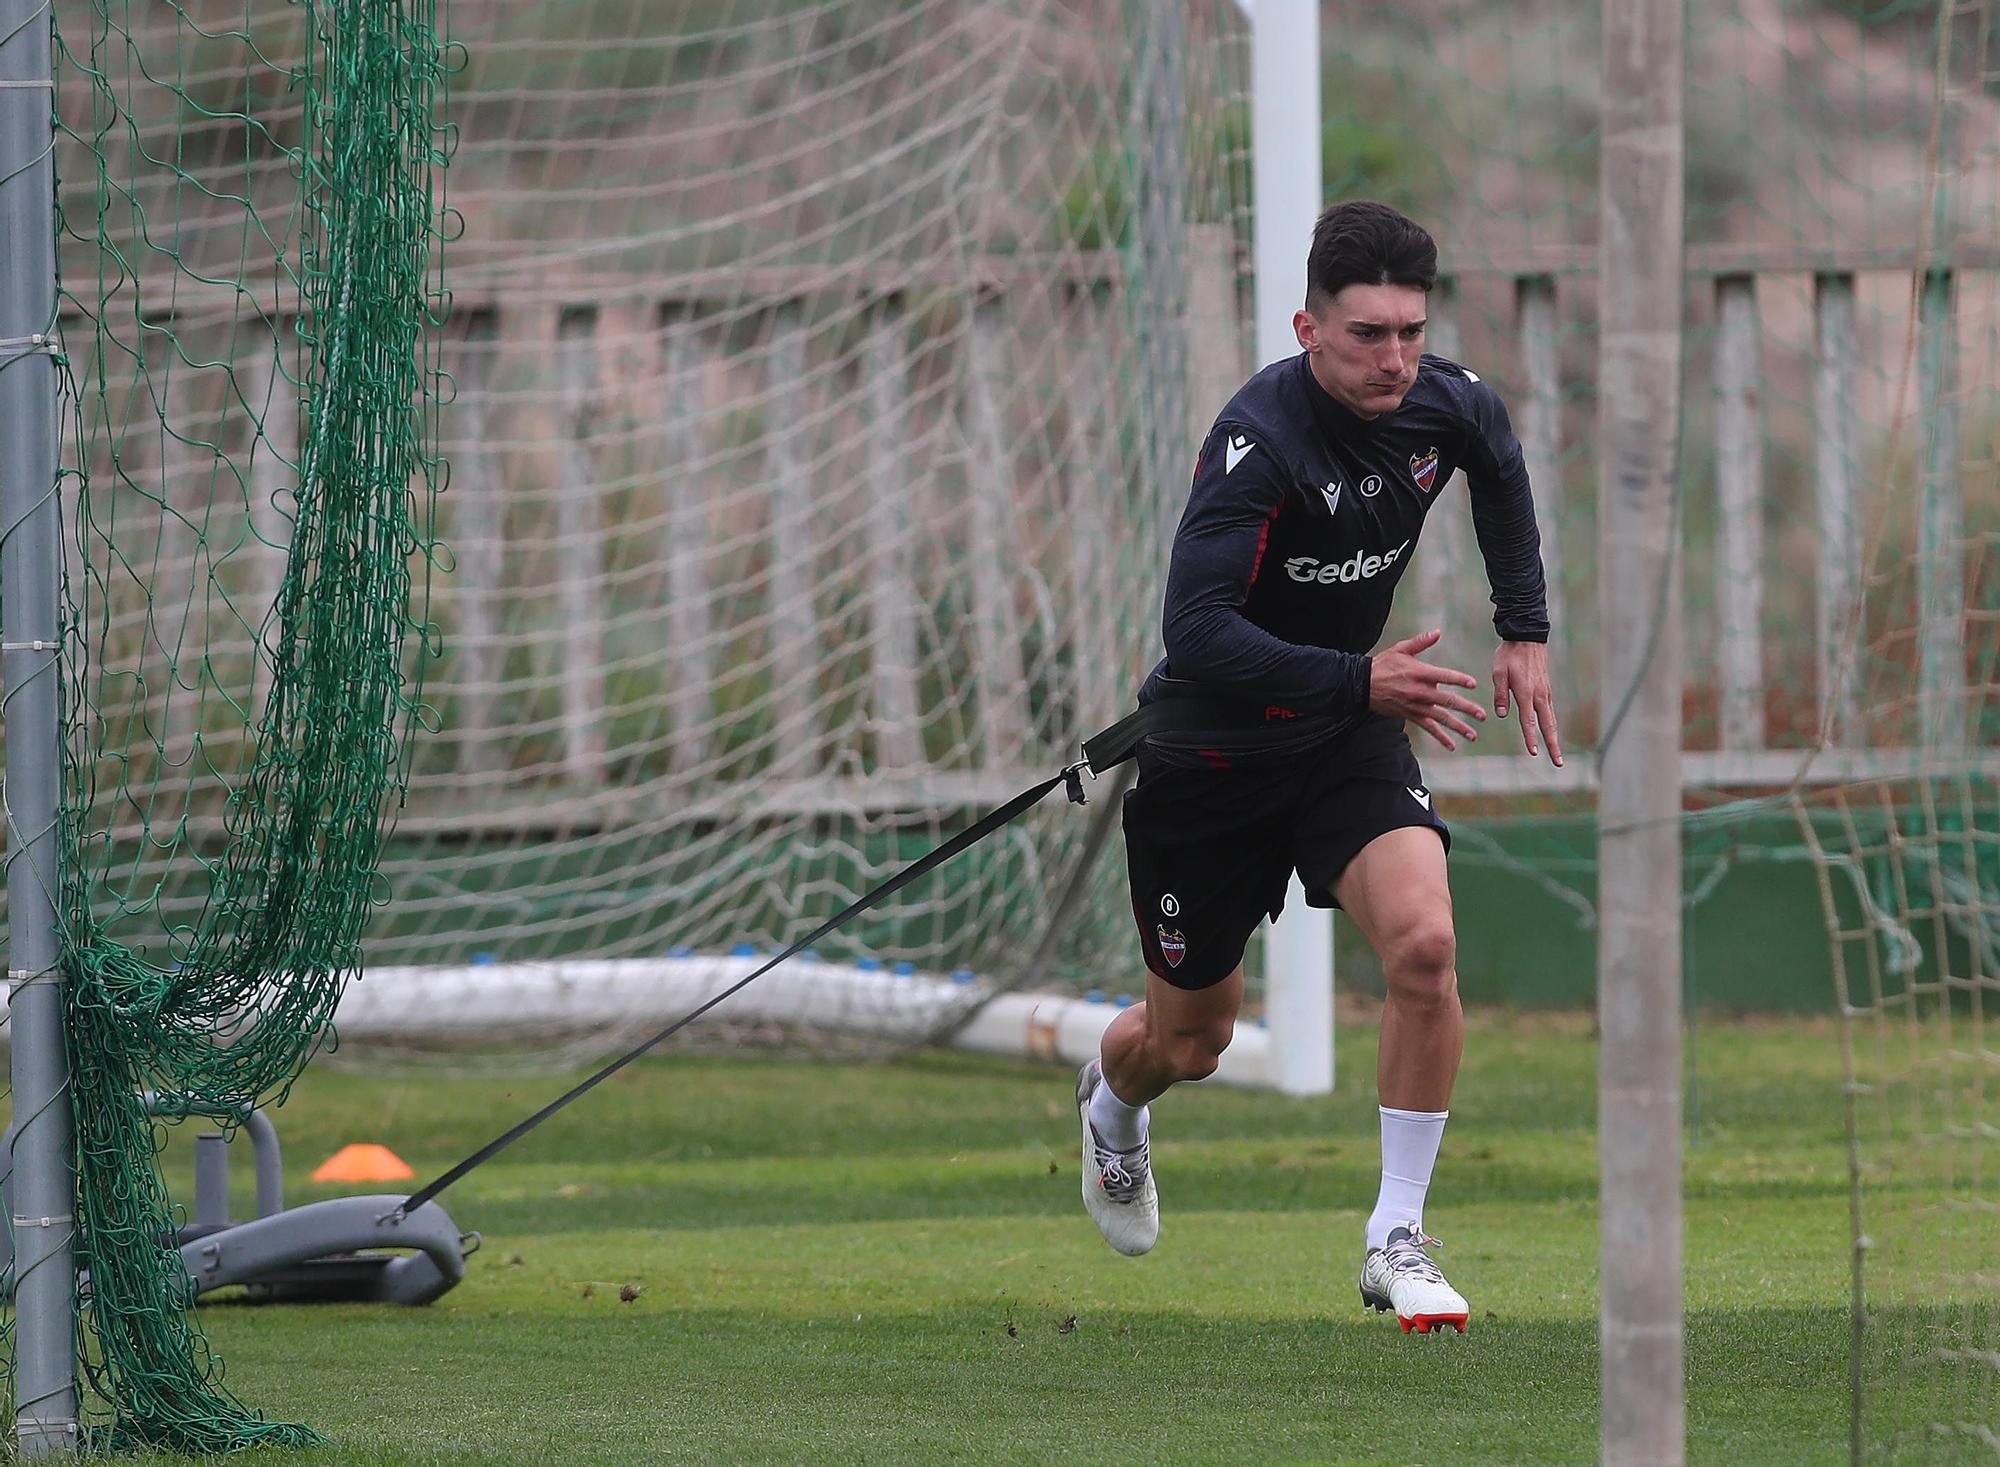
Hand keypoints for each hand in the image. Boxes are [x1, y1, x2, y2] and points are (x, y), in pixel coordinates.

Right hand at [1369, 629, 1486, 751]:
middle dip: (1467, 708)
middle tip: (1482, 715)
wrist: (1363, 684)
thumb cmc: (1383, 664)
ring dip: (1458, 727)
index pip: (1444, 676)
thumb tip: (1438, 632)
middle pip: (1448, 700)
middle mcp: (1420, 691)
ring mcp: (1416, 705)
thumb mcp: (1401, 649)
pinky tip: (1452, 745)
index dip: (1460, 680)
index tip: (1473, 684)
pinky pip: (1428, 728)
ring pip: (1441, 718)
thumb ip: (1421, 642)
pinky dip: (1440, 737)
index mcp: (1420, 672)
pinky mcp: (1411, 715)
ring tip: (1473, 734)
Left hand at [1492, 640, 1562, 764]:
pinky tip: (1550, 732)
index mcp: (1526, 692)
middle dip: (1553, 745)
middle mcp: (1539, 694)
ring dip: (1554, 737)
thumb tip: (1501, 715)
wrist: (1527, 636)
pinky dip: (1551, 724)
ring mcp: (1545, 692)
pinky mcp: (1546, 689)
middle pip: (1548, 725)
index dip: (1531, 737)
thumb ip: (1500, 694)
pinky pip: (1549, 710)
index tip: (1534, 753)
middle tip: (1559, 763)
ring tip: (1556, 753)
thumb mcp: (1498, 672)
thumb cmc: (1509, 654)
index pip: (1528, 720)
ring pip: (1551, 719)